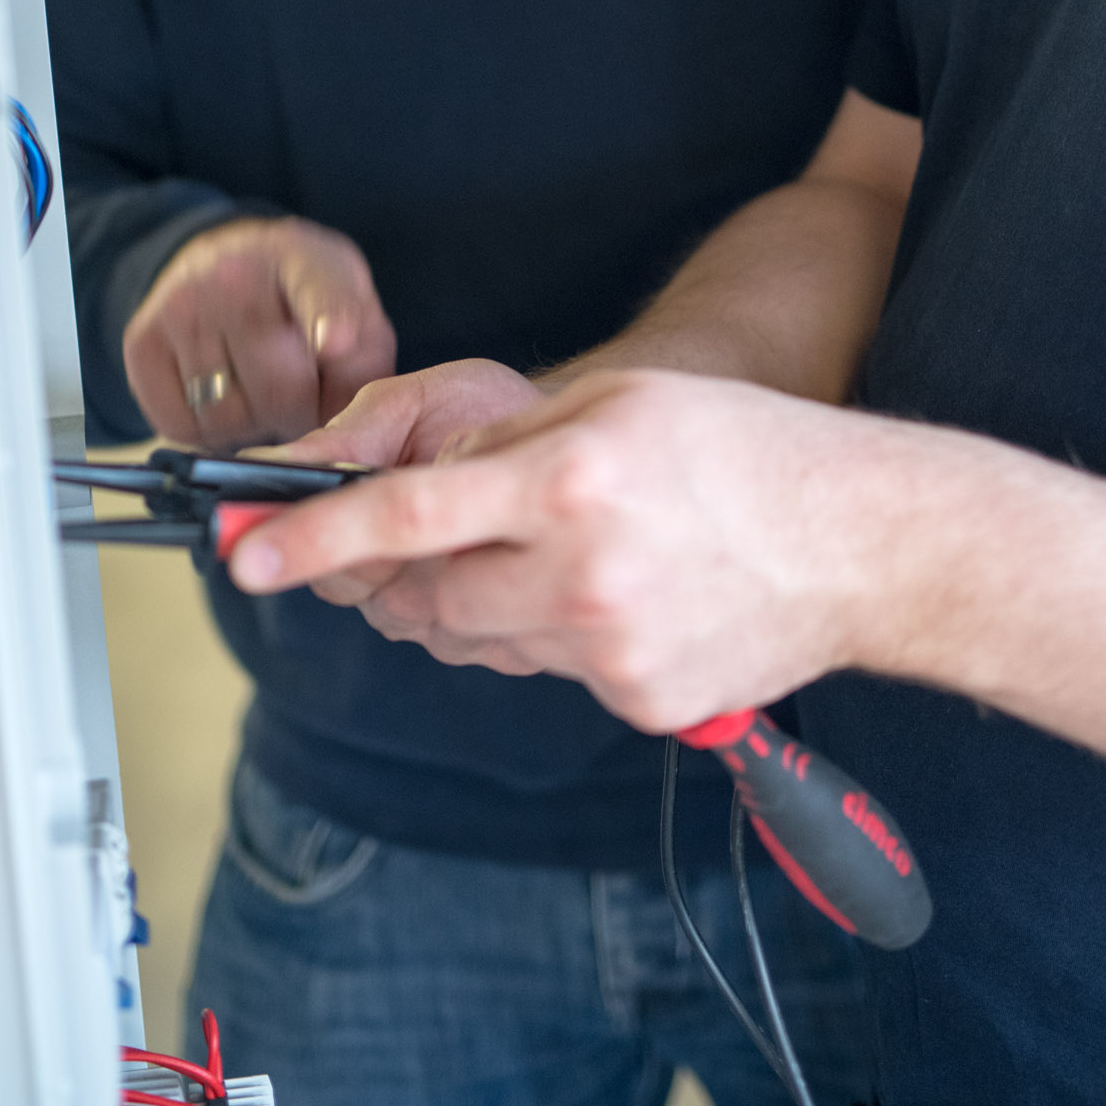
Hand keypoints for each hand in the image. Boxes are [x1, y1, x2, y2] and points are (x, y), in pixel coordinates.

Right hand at [123, 215, 397, 448]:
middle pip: (279, 390)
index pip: (319, 290)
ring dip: (252, 427)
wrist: (227, 259)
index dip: (331, 318)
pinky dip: (207, 432)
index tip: (339, 339)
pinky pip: (181, 427)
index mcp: (305, 261)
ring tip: (261, 390)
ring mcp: (182, 306)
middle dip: (299, 413)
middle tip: (302, 396)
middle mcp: (236, 275)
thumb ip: (363, 362)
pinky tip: (222, 396)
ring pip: (227, 418)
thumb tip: (345, 424)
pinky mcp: (142, 343)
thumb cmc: (303, 299)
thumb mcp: (352, 306)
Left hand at [229, 368, 888, 730]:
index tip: (246, 558)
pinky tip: (625, 597)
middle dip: (410, 574)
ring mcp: (608, 649)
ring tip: (565, 556)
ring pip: (481, 642)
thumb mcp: (622, 404)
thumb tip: (427, 493)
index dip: (312, 539)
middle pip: (428, 595)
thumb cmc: (744, 450)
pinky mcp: (636, 701)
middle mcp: (579, 571)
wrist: (859, 544)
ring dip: (488, 602)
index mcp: (569, 478)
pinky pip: (551, 674)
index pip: (406, 517)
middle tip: (450, 541)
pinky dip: (560, 638)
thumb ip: (515, 444)